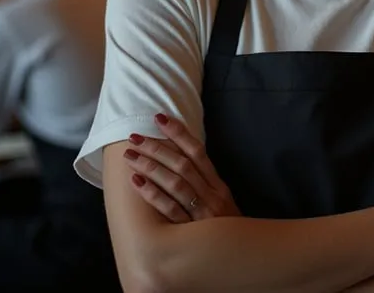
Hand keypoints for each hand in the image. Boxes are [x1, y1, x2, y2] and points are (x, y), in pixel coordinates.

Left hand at [123, 113, 239, 223]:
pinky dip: (153, 193)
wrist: (243, 256)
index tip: (159, 118)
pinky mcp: (194, 229)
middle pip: (182, 163)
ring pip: (176, 181)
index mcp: (217, 184)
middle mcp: (211, 193)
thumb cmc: (225, 229)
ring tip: (130, 156)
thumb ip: (203, 184)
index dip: (178, 133)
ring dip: (151, 166)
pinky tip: (137, 182)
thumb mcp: (220, 201)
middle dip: (157, 147)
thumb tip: (180, 160)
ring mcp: (203, 211)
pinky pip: (171, 208)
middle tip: (134, 136)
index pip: (197, 151)